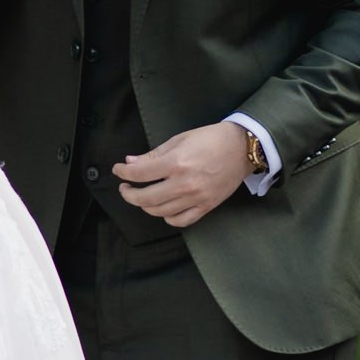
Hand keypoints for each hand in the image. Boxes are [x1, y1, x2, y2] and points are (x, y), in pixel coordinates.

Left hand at [112, 122, 254, 228]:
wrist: (242, 148)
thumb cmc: (210, 139)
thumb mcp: (179, 140)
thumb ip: (153, 154)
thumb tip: (130, 163)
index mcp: (176, 163)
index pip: (139, 174)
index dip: (123, 172)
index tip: (118, 170)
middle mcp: (184, 184)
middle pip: (145, 198)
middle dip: (128, 194)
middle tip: (125, 188)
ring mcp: (196, 198)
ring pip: (160, 212)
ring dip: (145, 206)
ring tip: (142, 196)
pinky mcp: (207, 207)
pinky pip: (181, 220)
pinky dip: (167, 217)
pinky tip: (163, 208)